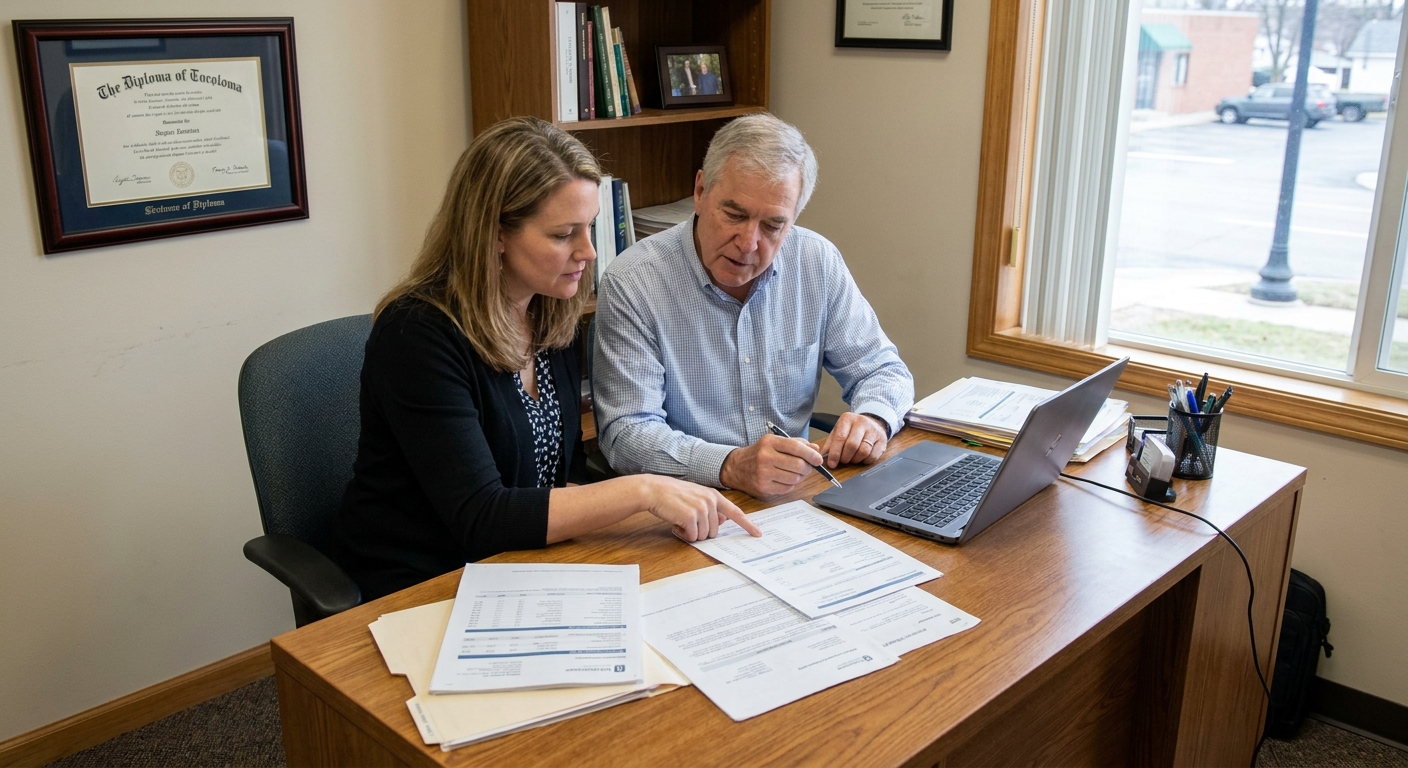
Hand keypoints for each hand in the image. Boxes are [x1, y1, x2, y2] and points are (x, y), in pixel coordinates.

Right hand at [639, 475, 760, 540]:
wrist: (654, 490)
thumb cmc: (672, 495)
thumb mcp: (696, 497)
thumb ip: (711, 508)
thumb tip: (723, 520)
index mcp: (714, 496)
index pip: (736, 512)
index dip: (747, 524)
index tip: (757, 533)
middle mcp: (710, 501)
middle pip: (715, 531)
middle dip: (701, 531)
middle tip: (687, 521)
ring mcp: (701, 508)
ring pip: (703, 536)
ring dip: (691, 533)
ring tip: (680, 520)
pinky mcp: (690, 517)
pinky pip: (692, 537)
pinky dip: (683, 534)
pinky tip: (675, 523)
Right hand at [719, 433, 822, 498]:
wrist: (736, 467)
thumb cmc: (758, 453)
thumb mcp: (774, 442)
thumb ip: (795, 443)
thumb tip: (815, 449)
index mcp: (769, 442)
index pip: (796, 447)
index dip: (811, 454)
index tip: (818, 459)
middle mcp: (765, 457)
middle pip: (798, 465)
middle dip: (808, 467)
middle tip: (807, 467)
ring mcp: (763, 474)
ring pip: (795, 478)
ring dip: (800, 477)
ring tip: (796, 472)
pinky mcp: (763, 487)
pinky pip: (787, 488)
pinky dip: (791, 484)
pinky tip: (786, 479)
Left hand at [819, 413, 888, 467]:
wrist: (872, 422)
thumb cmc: (852, 429)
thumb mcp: (838, 431)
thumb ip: (830, 443)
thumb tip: (822, 457)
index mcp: (847, 419)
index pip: (840, 437)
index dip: (835, 453)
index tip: (832, 463)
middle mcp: (861, 422)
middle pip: (852, 445)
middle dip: (845, 457)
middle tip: (843, 461)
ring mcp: (873, 431)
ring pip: (863, 451)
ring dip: (855, 460)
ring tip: (852, 459)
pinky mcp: (882, 440)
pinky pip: (873, 456)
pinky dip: (865, 461)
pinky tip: (861, 458)